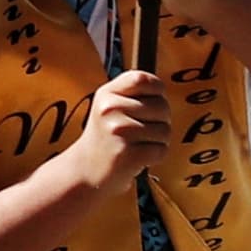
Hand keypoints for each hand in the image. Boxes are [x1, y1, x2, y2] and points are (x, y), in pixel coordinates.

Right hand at [57, 68, 168, 196]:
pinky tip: (138, 158)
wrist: (85, 171)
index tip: (152, 103)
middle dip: (161, 121)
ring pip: (165, 130)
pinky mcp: (127, 153)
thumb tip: (162, 90)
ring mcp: (118, 131)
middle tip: (143, 132)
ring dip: (158, 142)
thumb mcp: (109, 107)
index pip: (144, 79)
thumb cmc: (106, 138)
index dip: (158, 91)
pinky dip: (155, 157)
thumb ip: (133, 94)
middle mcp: (110, 108)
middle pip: (162, 106)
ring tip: (138, 145)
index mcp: (107, 93)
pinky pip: (161, 150)